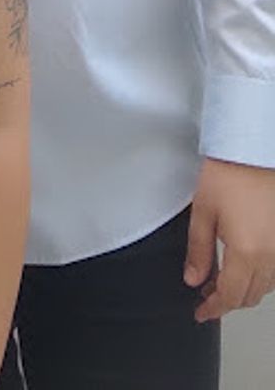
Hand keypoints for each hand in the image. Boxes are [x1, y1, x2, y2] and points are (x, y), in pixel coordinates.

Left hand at [184, 157, 274, 320]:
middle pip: (250, 295)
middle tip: (206, 296)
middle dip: (227, 301)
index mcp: (246, 253)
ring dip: (245, 290)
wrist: (253, 149)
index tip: (201, 313)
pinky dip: (260, 277)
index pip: (229, 296)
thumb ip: (198, 250)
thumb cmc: (229, 173)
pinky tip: (244, 266)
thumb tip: (193, 279)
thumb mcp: (203, 212)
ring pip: (266, 286)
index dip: (213, 308)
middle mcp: (270, 256)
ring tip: (221, 280)